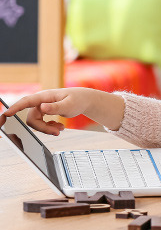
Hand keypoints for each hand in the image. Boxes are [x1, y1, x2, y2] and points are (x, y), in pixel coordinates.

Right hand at [0, 88, 124, 134]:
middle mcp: (40, 101)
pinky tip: (60, 127)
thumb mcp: (69, 105)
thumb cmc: (78, 99)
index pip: (27, 101)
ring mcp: (41, 107)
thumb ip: (56, 107)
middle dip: (42, 128)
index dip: (15, 108)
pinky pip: (40, 123)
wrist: (84, 100)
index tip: (6, 114)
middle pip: (31, 118)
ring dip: (47, 128)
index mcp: (45, 96)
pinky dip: (49, 127)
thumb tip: (42, 108)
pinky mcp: (44, 112)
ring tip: (61, 129)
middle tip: (58, 132)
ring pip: (35, 123)